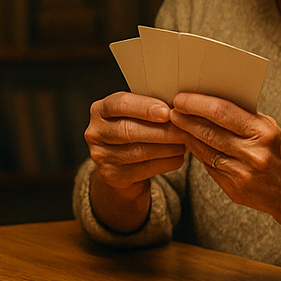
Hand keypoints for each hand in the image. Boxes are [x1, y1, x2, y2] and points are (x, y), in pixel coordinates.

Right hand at [84, 92, 187, 232]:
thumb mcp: (135, 114)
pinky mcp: (113, 176)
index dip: (144, 107)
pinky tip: (177, 157)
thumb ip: (149, 108)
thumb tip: (180, 107)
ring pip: (138, 151)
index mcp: (100, 110)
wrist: (122, 166)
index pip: (120, 104)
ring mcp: (102, 156)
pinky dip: (165, 163)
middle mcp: (96, 132)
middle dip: (161, 130)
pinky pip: (143, 170)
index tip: (167, 111)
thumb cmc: (134, 131)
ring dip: (166, 147)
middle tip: (184, 129)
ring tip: (184, 143)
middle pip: (129, 130)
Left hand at [169, 93, 280, 220]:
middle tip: (171, 110)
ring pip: (205, 151)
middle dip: (186, 119)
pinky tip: (190, 144)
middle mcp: (253, 154)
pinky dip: (198, 154)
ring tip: (176, 125)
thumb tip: (207, 102)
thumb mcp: (270, 128)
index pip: (222, 112)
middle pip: (209, 132)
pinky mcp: (235, 190)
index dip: (197, 104)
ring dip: (187, 137)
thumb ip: (243, 117)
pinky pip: (209, 167)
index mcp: (264, 132)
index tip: (181, 98)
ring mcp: (243, 175)